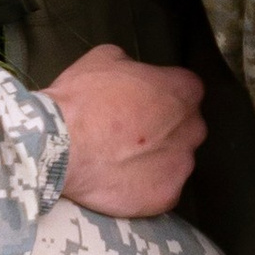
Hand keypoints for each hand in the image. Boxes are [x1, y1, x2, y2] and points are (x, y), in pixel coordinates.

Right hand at [44, 44, 208, 213]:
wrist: (62, 146)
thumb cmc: (82, 101)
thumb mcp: (105, 59)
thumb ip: (133, 66)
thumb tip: (133, 74)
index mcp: (183, 90)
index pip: (184, 90)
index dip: (160, 96)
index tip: (140, 103)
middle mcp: (192, 127)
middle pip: (185, 127)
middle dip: (162, 130)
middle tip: (128, 132)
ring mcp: (181, 164)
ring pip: (175, 161)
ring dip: (154, 160)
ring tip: (120, 160)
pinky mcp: (168, 195)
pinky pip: (162, 190)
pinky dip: (145, 187)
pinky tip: (120, 180)